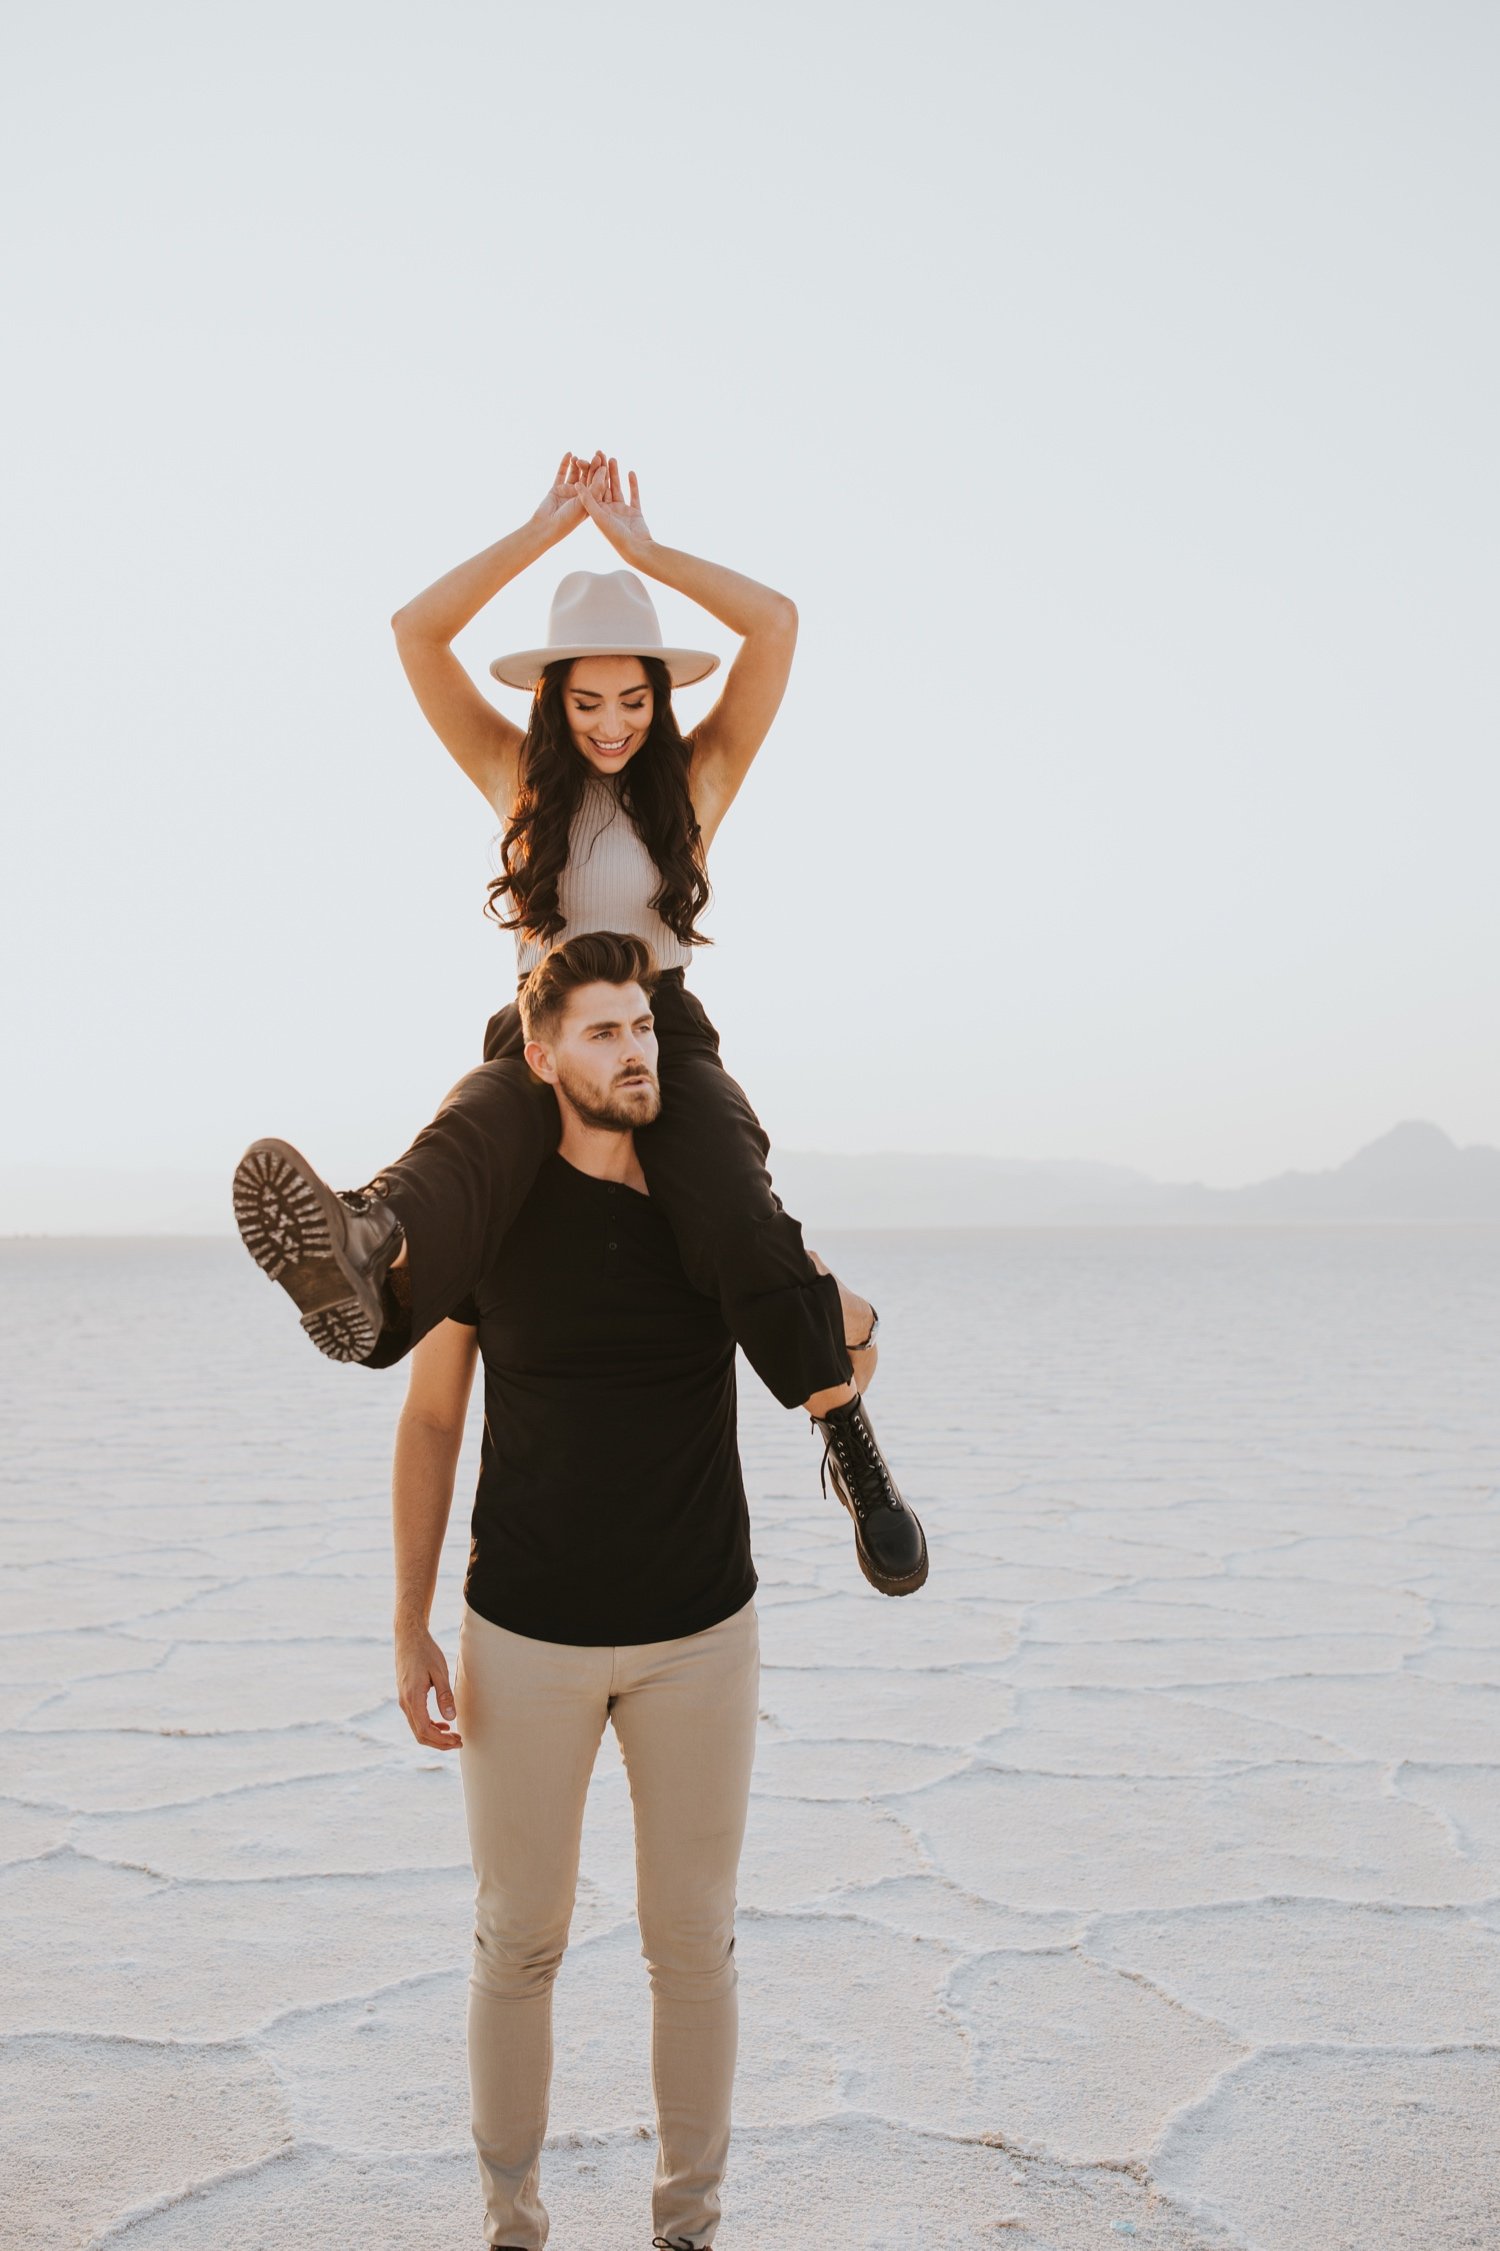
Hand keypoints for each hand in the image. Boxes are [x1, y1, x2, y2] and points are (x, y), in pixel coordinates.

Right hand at [395, 1620, 462, 1749]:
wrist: (409, 1637)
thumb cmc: (425, 1651)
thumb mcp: (439, 1671)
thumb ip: (445, 1695)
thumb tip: (451, 1718)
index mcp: (413, 1698)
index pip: (425, 1730)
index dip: (442, 1740)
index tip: (458, 1740)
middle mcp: (405, 1702)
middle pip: (420, 1734)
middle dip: (439, 1743)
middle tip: (459, 1741)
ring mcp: (403, 1700)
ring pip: (417, 1728)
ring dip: (435, 1736)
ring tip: (453, 1736)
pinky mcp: (406, 1697)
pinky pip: (416, 1719)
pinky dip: (429, 1726)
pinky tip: (443, 1724)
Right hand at [531, 449, 603, 535]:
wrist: (546, 525)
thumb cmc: (569, 519)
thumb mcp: (585, 503)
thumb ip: (595, 487)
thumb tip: (604, 469)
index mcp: (591, 503)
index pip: (599, 484)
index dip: (602, 472)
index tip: (604, 461)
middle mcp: (581, 497)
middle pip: (588, 477)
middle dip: (592, 466)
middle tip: (596, 455)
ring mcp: (569, 492)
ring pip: (575, 474)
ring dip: (578, 464)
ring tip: (578, 458)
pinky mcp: (557, 488)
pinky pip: (562, 473)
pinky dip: (565, 464)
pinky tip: (569, 453)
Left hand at [577, 455, 651, 558]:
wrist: (637, 549)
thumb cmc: (615, 536)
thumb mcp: (598, 517)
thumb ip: (588, 499)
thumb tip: (575, 483)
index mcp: (597, 512)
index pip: (592, 488)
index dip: (590, 472)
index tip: (588, 457)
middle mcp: (608, 511)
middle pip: (604, 486)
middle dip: (602, 469)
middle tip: (600, 452)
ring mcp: (621, 511)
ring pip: (617, 488)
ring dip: (615, 474)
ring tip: (613, 458)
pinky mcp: (635, 512)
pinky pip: (633, 495)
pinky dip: (633, 484)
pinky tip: (631, 472)